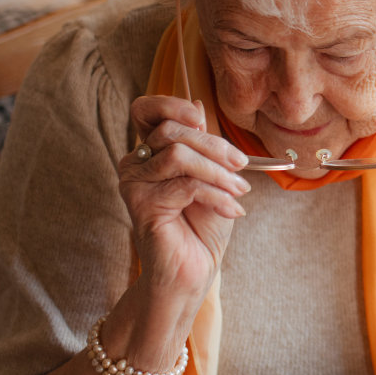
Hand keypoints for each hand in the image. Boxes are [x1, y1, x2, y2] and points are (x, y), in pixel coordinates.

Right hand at [121, 95, 251, 307]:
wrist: (194, 270)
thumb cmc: (203, 225)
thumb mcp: (213, 176)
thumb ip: (204, 144)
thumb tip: (197, 103)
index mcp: (150, 151)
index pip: (145, 109)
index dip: (171, 105)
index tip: (203, 119)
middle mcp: (135, 163)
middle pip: (172, 131)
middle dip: (215, 146)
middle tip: (242, 166)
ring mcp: (134, 184)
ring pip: (178, 155)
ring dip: (218, 172)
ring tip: (240, 191)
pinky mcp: (140, 205)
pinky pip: (185, 185)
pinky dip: (216, 195)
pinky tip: (232, 210)